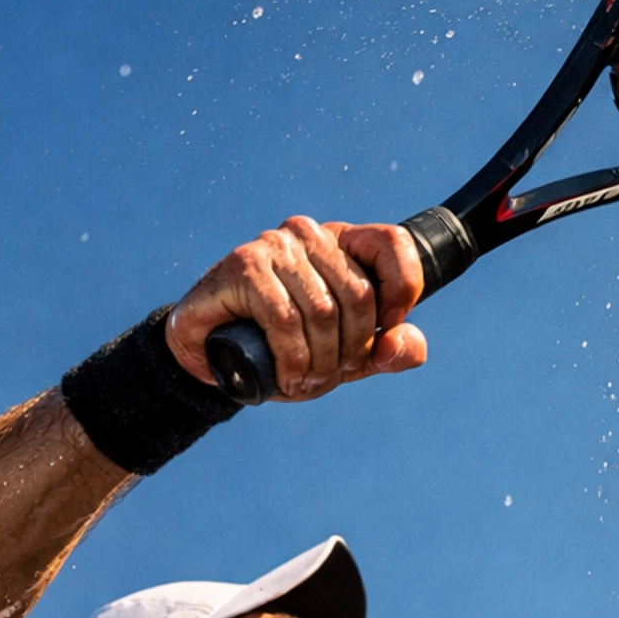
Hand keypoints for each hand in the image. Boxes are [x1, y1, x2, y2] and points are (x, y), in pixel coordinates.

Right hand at [165, 217, 427, 399]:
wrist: (212, 356)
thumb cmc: (282, 350)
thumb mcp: (345, 357)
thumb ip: (387, 351)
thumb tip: (407, 344)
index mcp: (343, 244)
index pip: (394, 243)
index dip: (403, 290)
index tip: (388, 328)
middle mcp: (311, 235)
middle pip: (359, 295)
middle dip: (351, 351)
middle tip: (330, 376)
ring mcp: (276, 245)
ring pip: (322, 312)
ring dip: (319, 362)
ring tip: (304, 381)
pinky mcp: (245, 265)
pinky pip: (284, 319)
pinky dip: (290, 359)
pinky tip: (284, 376)